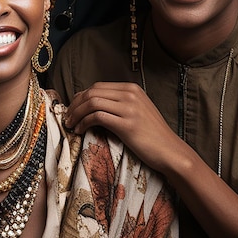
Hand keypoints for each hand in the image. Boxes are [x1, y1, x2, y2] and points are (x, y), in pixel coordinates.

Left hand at [64, 81, 183, 173]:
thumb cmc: (152, 134)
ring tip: (70, 124)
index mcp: (131, 88)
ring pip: (92, 102)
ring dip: (76, 113)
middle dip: (75, 104)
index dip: (81, 96)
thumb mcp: (137, 110)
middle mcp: (129, 94)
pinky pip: (97, 117)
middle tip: (67, 117)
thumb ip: (120, 102)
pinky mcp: (127, 123)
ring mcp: (129, 108)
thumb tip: (93, 103)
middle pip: (92, 92)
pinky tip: (80, 131)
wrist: (170, 151)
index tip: (73, 108)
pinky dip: (84, 123)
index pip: (97, 86)